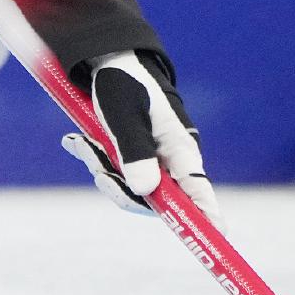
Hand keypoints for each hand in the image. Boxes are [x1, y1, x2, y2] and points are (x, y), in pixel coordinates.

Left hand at [62, 50, 221, 226]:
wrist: (106, 58)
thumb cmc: (122, 83)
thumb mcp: (125, 115)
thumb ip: (135, 151)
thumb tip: (145, 191)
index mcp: (180, 147)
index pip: (199, 189)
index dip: (207, 214)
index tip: (217, 235)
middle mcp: (169, 157)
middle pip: (154, 197)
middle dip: (122, 188)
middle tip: (100, 172)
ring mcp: (150, 157)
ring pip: (128, 184)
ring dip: (102, 168)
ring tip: (83, 142)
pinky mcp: (130, 153)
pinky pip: (113, 169)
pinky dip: (94, 157)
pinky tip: (77, 140)